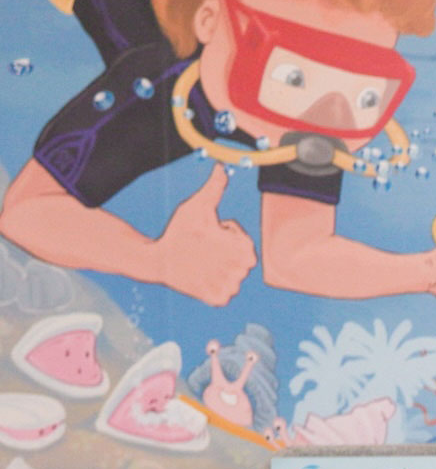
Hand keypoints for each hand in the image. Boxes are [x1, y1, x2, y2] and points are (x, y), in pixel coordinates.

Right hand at [157, 166, 255, 305]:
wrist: (158, 260)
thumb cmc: (179, 231)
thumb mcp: (197, 206)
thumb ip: (214, 188)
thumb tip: (222, 168)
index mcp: (245, 251)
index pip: (243, 240)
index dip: (225, 234)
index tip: (209, 233)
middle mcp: (242, 273)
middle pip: (238, 258)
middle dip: (223, 250)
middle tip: (203, 247)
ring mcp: (231, 288)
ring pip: (231, 274)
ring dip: (218, 266)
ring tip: (200, 260)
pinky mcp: (219, 300)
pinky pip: (223, 291)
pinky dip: (212, 283)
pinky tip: (200, 275)